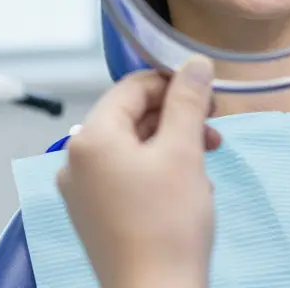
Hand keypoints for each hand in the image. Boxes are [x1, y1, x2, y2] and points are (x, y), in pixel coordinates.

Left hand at [57, 57, 220, 287]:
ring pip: (131, 148)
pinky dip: (157, 172)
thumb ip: (188, 101)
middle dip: (176, 118)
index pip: (132, 87)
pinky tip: (188, 189)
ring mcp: (82, 192)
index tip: (208, 93)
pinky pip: (126, 177)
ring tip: (205, 163)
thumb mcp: (183, 151)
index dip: (173, 83)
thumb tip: (194, 63)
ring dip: (171, 146)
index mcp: (91, 138)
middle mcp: (76, 161)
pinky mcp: (94, 217)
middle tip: (213, 130)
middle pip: (130, 117)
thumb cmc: (168, 225)